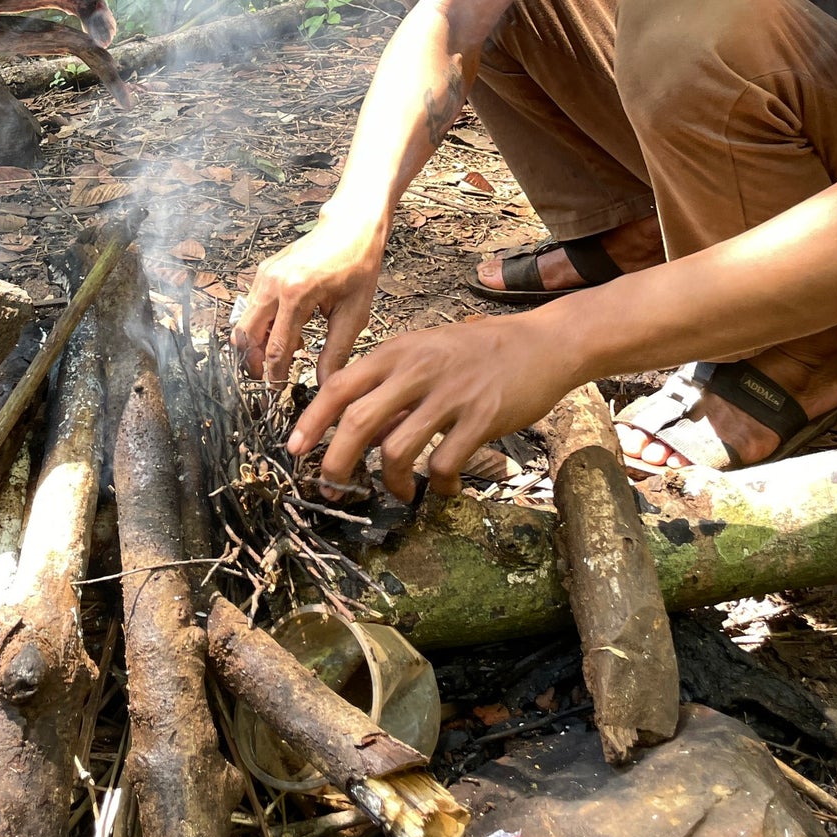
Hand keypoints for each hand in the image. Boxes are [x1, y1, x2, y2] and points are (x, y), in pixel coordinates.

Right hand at [231, 219, 383, 386]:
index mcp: (296, 294)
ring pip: (245, 322)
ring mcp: (265, 276)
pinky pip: (253, 307)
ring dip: (258, 343)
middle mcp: (273, 283)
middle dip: (254, 361)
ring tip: (285, 354)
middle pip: (246, 336)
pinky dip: (262, 326)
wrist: (351, 227)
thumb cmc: (357, 265)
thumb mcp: (354, 314)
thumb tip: (326, 383)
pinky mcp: (264, 272)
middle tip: (270, 377)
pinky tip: (288, 332)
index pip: (276, 347)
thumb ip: (336, 352)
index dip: (274, 375)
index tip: (277, 391)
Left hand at [287, 309, 579, 496]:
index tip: (295, 450)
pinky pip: (445, 464)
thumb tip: (357, 428)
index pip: (339, 386)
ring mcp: (449, 395)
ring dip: (392, 482)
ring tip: (400, 492)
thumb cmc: (476, 351)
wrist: (541, 344)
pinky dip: (441, 486)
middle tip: (332, 488)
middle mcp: (416, 370)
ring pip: (397, 449)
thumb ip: (391, 385)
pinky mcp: (481, 418)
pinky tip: (446, 488)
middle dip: (336, 463)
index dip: (312, 421)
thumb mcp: (424, 352)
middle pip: (358, 422)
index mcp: (396, 352)